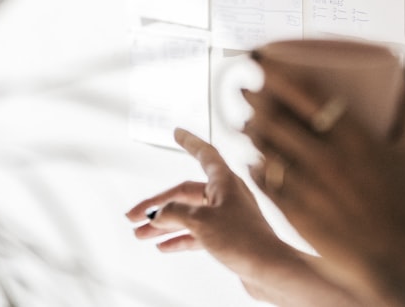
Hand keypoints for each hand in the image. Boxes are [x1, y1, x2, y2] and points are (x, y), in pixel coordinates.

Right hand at [126, 129, 364, 305]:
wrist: (271, 272)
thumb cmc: (244, 240)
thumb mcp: (201, 223)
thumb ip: (175, 214)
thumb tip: (158, 213)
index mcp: (224, 181)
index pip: (204, 153)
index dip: (189, 141)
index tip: (176, 131)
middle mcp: (226, 195)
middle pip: (185, 193)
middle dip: (157, 205)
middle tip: (133, 217)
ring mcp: (227, 217)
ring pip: (188, 216)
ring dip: (164, 225)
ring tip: (141, 235)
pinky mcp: (228, 238)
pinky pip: (197, 234)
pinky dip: (179, 239)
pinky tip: (163, 246)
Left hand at [242, 78, 404, 302]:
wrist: (399, 262)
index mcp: (355, 140)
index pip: (306, 95)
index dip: (278, 75)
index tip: (262, 62)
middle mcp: (326, 160)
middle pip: (276, 118)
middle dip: (254, 99)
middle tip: (245, 88)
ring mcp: (308, 187)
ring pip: (265, 148)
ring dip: (251, 130)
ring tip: (245, 122)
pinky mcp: (295, 212)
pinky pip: (265, 180)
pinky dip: (255, 165)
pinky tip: (253, 158)